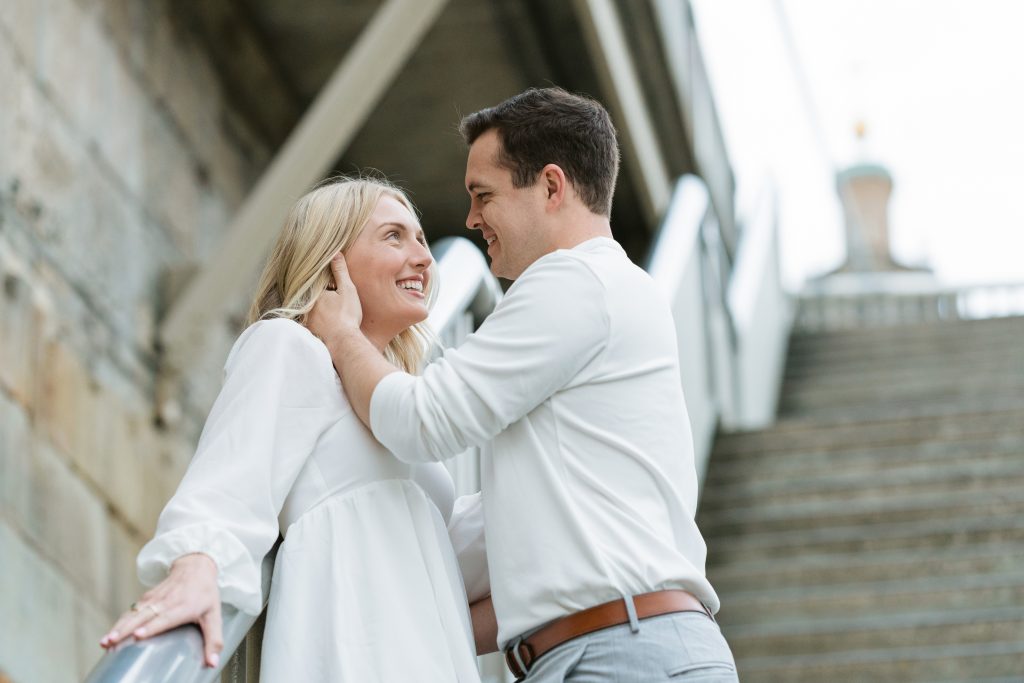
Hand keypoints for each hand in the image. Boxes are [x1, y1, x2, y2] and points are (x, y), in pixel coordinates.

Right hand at [100, 553, 223, 667]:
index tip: (137, 634)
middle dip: (125, 629)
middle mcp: (165, 602)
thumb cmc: (205, 593)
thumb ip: (214, 640)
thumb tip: (212, 664)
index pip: (164, 618)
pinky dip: (119, 622)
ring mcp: (154, 599)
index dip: (151, 626)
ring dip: (117, 627)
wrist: (195, 567)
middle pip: (142, 616)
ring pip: (133, 614)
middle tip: (110, 642)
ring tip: (105, 642)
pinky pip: (130, 611)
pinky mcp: (146, 598)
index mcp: (182, 607)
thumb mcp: (214, 615)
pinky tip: (109, 634)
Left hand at [307, 252, 362, 345]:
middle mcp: (307, 306)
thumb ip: (340, 271)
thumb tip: (335, 253)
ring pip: (309, 310)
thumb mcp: (347, 290)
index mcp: (315, 294)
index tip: (330, 285)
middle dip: (319, 297)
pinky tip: (323, 324)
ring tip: (327, 311)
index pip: (315, 283)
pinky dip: (315, 322)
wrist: (344, 342)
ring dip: (316, 310)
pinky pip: (309, 323)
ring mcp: (307, 320)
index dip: (324, 284)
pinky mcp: (309, 332)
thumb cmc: (346, 315)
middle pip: (311, 297)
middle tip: (329, 299)